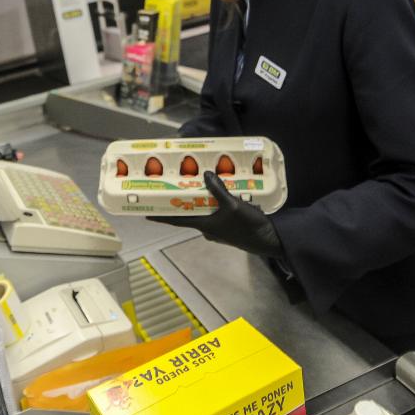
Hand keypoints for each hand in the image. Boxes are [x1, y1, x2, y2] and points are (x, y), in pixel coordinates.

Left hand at [148, 171, 283, 257]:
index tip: (145, 214)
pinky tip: (221, 193)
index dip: (161, 217)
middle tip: (174, 188)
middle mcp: (208, 228)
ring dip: (200, 201)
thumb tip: (206, 174)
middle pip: (190, 213)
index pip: (176, 220)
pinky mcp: (229, 227)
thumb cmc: (248, 226)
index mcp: (204, 225)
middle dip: (182, 202)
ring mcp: (219, 229)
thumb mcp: (233, 205)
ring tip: (199, 185)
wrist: (269, 240)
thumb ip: (219, 190)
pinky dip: (215, 203)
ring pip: (204, 212)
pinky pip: (216, 213)